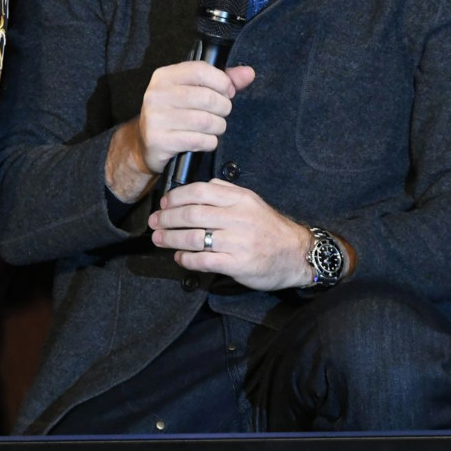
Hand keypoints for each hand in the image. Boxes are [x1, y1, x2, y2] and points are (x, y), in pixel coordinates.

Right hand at [104, 59, 257, 203]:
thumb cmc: (176, 113)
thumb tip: (249, 73)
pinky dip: (209, 142)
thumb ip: (222, 81)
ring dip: (218, 127)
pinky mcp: (159, 140)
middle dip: (223, 108)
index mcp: (164, 76)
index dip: (222, 82)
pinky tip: (205, 141)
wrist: (146, 144)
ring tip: (214, 128)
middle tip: (221, 113)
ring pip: (205, 121)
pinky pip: (198, 140)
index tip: (227, 92)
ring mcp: (156, 118)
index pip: (201, 70)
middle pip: (207, 98)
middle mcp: (156, 94)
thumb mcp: (194, 91)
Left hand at [149, 179, 314, 290]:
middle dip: (167, 219)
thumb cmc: (269, 228)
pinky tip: (179, 258)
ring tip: (160, 240)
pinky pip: (203, 260)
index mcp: (240, 199)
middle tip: (155, 222)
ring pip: (194, 238)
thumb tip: (200, 186)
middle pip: (192, 215)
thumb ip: (227, 191)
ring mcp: (238, 242)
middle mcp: (238, 218)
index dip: (176, 197)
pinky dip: (186, 259)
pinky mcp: (237, 264)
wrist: (296, 254)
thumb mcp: (252, 201)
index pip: (200, 191)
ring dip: (171, 239)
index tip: (164, 203)